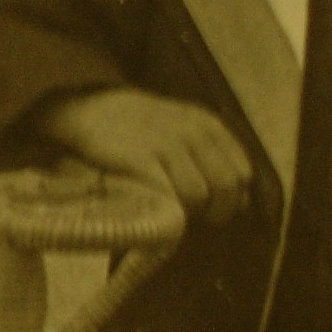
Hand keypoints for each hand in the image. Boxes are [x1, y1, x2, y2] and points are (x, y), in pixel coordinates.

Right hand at [39, 87, 252, 225]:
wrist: (89, 111)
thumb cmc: (137, 127)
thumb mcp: (181, 126)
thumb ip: (209, 153)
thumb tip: (237, 196)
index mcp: (207, 125)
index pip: (242, 171)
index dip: (234, 198)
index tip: (216, 209)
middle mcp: (192, 133)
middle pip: (226, 186)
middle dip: (218, 211)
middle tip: (200, 221)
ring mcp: (166, 146)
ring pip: (199, 194)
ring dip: (191, 213)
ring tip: (176, 215)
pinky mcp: (141, 160)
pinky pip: (169, 195)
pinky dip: (168, 211)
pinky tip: (159, 213)